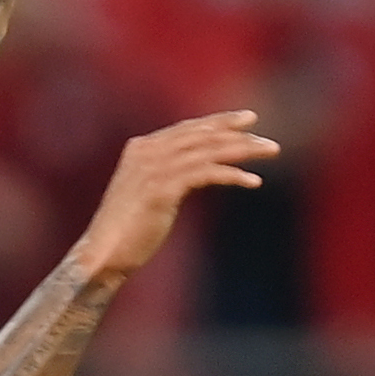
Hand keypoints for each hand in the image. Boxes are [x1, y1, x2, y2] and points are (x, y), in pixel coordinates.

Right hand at [73, 114, 277, 284]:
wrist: (103, 254)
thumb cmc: (126, 231)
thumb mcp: (146, 194)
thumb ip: (165, 176)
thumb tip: (192, 173)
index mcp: (142, 148)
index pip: (188, 128)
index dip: (218, 122)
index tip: (246, 121)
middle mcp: (147, 151)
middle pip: (202, 134)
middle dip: (238, 132)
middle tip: (266, 139)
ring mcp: (154, 168)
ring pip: (209, 150)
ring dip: (244, 150)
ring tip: (271, 152)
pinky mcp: (162, 189)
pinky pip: (206, 174)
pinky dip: (233, 175)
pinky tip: (254, 181)